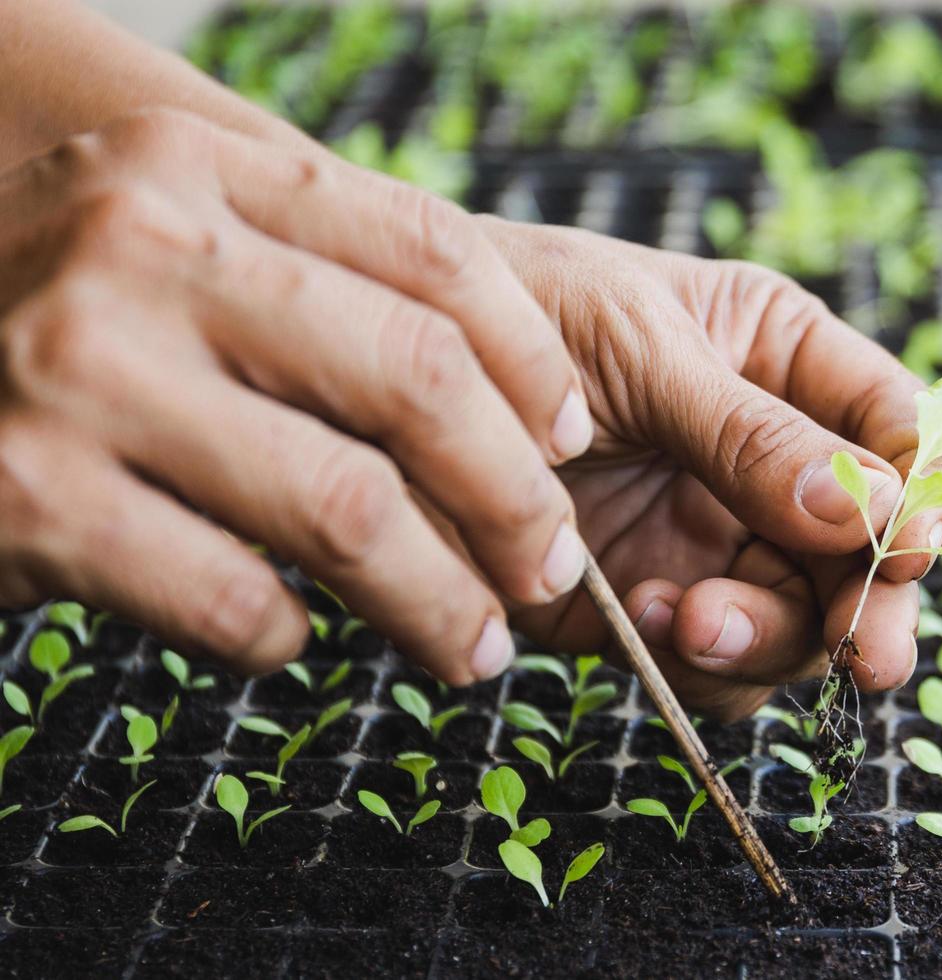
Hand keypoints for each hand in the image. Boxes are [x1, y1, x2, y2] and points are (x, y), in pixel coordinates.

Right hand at [0, 109, 597, 683]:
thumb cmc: (43, 327)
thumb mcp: (161, 247)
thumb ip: (309, 279)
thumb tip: (516, 390)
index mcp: (197, 171)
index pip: (432, 252)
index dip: (533, 358)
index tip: (572, 439)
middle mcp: (143, 247)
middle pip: (418, 378)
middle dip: (516, 496)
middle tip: (551, 566)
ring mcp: (78, 371)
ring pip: (348, 509)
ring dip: (439, 598)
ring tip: (478, 645)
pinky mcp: (26, 497)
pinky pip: (231, 598)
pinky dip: (289, 639)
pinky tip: (294, 642)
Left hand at [476, 218, 941, 718]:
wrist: (389, 381)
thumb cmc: (518, 311)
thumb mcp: (643, 348)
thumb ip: (752, 434)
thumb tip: (872, 510)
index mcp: (786, 365)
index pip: (895, 432)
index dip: (922, 491)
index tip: (913, 545)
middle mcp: (769, 462)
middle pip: (868, 551)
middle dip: (868, 603)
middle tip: (864, 654)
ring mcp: (713, 540)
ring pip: (804, 621)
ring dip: (771, 637)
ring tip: (693, 619)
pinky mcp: (654, 606)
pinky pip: (721, 665)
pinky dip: (703, 662)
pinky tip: (648, 617)